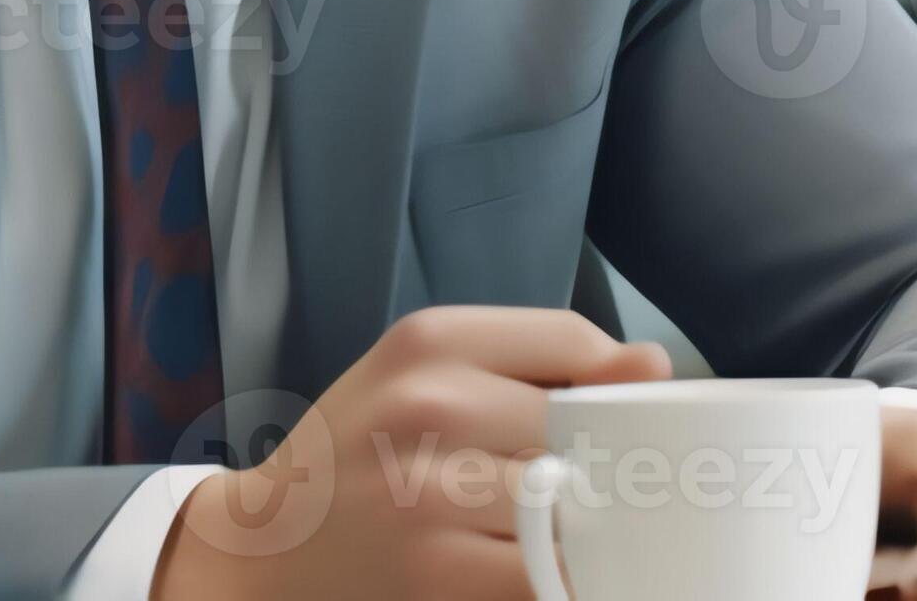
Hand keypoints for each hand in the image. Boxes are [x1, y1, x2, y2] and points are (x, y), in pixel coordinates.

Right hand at [152, 305, 669, 600]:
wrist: (261, 548)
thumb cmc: (356, 459)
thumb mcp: (419, 377)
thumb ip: (530, 362)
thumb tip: (654, 367)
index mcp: (428, 341)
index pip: (574, 339)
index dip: (614, 385)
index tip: (622, 418)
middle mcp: (428, 404)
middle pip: (581, 425)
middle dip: (603, 462)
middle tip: (600, 485)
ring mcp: (431, 492)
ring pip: (573, 501)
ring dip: (590, 525)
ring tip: (573, 531)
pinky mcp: (438, 572)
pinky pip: (547, 573)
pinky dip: (565, 577)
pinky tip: (559, 572)